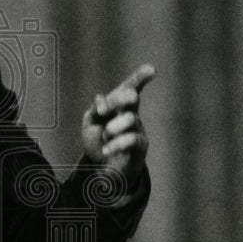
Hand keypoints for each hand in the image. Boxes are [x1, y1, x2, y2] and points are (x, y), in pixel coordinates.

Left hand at [81, 63, 154, 185]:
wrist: (102, 171)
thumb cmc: (98, 143)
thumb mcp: (90, 124)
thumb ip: (95, 110)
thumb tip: (101, 98)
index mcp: (119, 106)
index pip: (130, 88)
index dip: (140, 78)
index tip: (152, 69)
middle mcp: (131, 115)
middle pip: (132, 98)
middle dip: (120, 98)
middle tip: (106, 108)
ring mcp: (137, 130)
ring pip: (131, 119)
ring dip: (113, 127)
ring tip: (105, 136)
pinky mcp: (140, 148)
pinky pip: (132, 140)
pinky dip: (116, 144)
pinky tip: (107, 149)